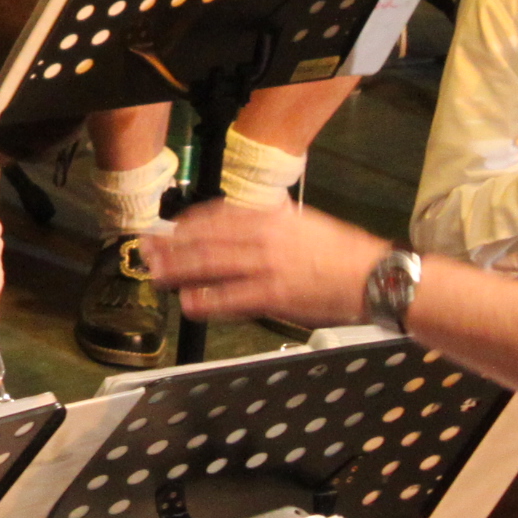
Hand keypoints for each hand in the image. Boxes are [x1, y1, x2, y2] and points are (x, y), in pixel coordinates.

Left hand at [144, 201, 386, 326]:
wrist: (372, 276)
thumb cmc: (339, 251)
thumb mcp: (301, 222)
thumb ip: (269, 221)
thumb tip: (237, 223)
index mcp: (269, 216)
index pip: (215, 215)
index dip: (185, 224)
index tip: (167, 229)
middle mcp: (262, 236)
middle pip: (204, 239)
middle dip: (170, 246)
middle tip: (145, 251)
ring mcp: (265, 266)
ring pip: (210, 266)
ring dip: (178, 270)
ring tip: (155, 275)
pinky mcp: (273, 296)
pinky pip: (230, 298)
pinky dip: (206, 300)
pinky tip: (188, 302)